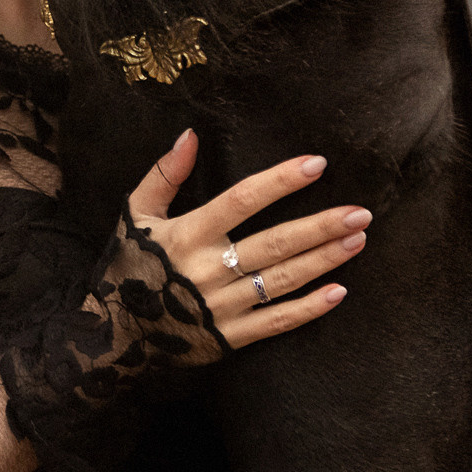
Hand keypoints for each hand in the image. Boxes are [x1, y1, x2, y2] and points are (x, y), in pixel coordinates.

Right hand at [128, 129, 368, 348]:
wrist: (112, 334)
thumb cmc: (128, 266)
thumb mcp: (135, 213)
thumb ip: (165, 174)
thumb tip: (191, 135)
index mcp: (188, 235)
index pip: (242, 200)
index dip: (281, 181)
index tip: (317, 165)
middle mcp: (209, 270)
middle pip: (275, 244)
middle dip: (320, 227)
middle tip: (359, 212)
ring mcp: (222, 306)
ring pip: (282, 280)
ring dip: (324, 260)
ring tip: (357, 240)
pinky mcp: (229, 337)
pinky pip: (276, 321)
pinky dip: (309, 308)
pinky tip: (339, 291)